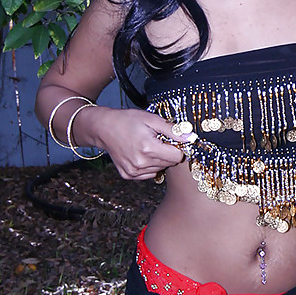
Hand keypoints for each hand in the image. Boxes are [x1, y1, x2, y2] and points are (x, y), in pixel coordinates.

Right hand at [77, 105, 196, 180]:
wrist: (104, 128)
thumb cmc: (128, 120)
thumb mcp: (152, 119)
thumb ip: (173, 130)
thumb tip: (191, 138)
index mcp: (148, 148)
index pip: (178, 156)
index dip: (177, 146)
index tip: (171, 138)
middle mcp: (141, 163)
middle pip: (170, 163)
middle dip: (168, 152)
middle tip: (158, 140)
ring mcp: (134, 171)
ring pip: (160, 169)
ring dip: (159, 159)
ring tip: (148, 145)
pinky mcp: (128, 175)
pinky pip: (149, 174)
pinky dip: (149, 166)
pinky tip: (141, 154)